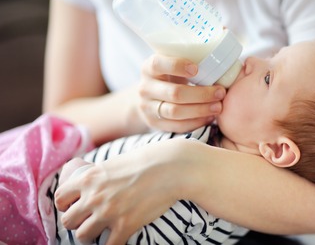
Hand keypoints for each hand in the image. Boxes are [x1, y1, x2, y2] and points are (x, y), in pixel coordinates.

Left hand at [55, 140, 186, 244]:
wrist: (171, 167)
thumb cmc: (146, 161)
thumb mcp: (114, 162)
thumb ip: (99, 176)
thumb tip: (92, 185)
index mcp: (89, 178)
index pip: (60, 198)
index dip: (65, 205)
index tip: (74, 207)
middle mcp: (94, 196)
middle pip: (68, 221)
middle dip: (77, 221)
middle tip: (88, 220)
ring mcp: (108, 212)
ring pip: (82, 236)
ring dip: (90, 234)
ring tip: (101, 230)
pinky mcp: (125, 225)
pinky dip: (111, 244)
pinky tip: (118, 238)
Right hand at [138, 54, 225, 131]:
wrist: (150, 97)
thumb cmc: (170, 75)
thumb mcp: (172, 63)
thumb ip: (191, 54)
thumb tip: (223, 39)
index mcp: (149, 68)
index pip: (158, 64)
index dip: (177, 66)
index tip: (197, 68)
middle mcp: (145, 87)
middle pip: (174, 93)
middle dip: (201, 94)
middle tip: (220, 92)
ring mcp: (148, 107)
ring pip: (176, 112)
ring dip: (200, 110)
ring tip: (218, 107)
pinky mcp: (154, 123)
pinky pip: (177, 126)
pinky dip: (195, 122)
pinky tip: (209, 117)